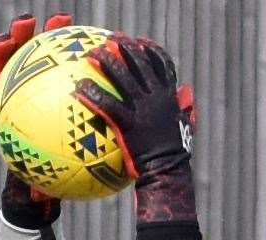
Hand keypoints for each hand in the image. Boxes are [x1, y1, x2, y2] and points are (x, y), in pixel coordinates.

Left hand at [0, 14, 69, 228]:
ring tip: (60, 19)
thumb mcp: (38, 186)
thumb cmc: (41, 178)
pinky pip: (61, 58)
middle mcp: (11, 93)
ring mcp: (29, 81)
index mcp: (1, 114)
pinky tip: (94, 38)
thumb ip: (36, 189)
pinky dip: (74, 47)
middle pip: (3, 62)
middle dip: (10, 43)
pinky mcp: (50, 77)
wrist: (47, 170)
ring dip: (41, 33)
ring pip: (30, 52)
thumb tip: (38, 200)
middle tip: (24, 31)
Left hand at [76, 34, 199, 239]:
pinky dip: (92, 94)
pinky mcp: (129, 124)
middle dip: (126, 49)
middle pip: (140, 65)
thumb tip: (187, 90)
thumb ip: (184, 107)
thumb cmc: (173, 156)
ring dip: (107, 63)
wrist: (168, 172)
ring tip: (92, 54)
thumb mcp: (184, 128)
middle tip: (111, 40)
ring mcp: (143, 110)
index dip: (151, 51)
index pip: (163, 66)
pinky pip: (107, 105)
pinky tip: (78, 88)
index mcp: (169, 97)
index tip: (140, 43)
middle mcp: (157, 98)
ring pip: (123, 79)